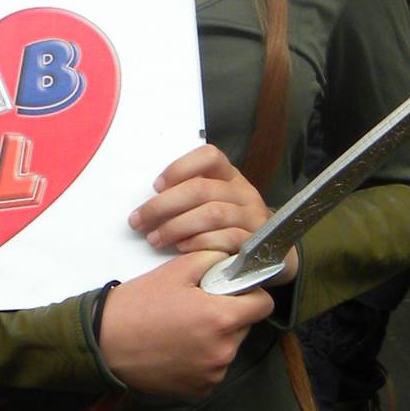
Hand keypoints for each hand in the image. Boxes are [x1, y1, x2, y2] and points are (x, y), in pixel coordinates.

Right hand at [97, 251, 275, 397]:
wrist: (103, 343)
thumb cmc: (137, 306)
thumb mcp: (175, 271)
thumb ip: (212, 260)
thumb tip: (233, 259)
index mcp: (220, 319)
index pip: (264, 305)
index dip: (251, 294)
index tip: (234, 291)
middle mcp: (222, 351)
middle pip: (245, 327)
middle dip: (228, 315)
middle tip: (197, 307)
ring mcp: (211, 374)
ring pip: (228, 348)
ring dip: (215, 338)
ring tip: (182, 328)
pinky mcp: (199, 390)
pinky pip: (211, 369)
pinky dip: (201, 359)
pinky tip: (176, 348)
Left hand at [129, 143, 297, 284]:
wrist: (271, 254)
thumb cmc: (228, 227)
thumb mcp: (213, 204)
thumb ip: (189, 196)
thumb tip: (148, 205)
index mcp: (230, 176)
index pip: (209, 156)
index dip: (179, 168)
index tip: (156, 187)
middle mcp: (244, 191)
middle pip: (201, 189)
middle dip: (163, 205)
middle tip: (138, 221)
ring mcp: (253, 216)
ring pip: (212, 214)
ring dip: (177, 227)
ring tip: (155, 239)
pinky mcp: (257, 242)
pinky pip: (228, 238)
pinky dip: (200, 242)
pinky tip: (182, 248)